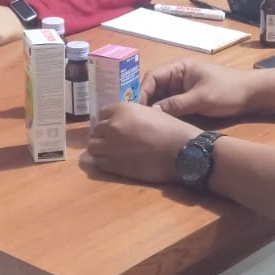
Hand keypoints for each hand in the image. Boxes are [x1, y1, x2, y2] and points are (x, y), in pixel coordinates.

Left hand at [85, 101, 200, 183]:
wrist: (181, 151)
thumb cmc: (170, 130)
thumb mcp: (148, 112)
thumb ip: (128, 116)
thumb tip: (117, 123)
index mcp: (121, 109)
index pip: (102, 113)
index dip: (109, 121)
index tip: (116, 127)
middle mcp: (112, 126)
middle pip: (95, 130)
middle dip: (103, 135)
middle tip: (115, 141)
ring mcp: (110, 146)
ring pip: (93, 146)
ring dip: (101, 148)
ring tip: (114, 152)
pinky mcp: (112, 165)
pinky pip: (99, 162)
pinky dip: (105, 161)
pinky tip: (118, 161)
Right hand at [142, 60, 255, 118]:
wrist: (252, 95)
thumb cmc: (228, 91)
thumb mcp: (201, 99)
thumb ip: (176, 104)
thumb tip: (152, 113)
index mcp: (180, 68)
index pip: (152, 76)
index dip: (142, 91)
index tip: (137, 109)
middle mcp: (178, 75)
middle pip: (154, 87)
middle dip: (146, 101)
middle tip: (138, 119)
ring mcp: (183, 87)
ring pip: (161, 97)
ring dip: (155, 108)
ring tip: (146, 123)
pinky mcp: (189, 98)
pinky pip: (171, 104)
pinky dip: (165, 113)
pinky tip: (161, 124)